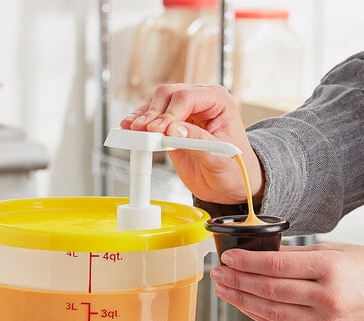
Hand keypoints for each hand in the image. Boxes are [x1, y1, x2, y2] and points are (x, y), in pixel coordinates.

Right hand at [120, 84, 264, 203]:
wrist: (228, 183)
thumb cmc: (233, 169)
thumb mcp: (219, 159)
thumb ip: (197, 143)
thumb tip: (173, 131)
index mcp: (218, 102)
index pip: (188, 98)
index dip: (169, 113)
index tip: (157, 130)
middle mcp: (200, 101)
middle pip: (169, 94)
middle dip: (153, 112)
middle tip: (141, 130)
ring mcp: (184, 112)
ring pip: (157, 103)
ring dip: (142, 115)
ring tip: (130, 128)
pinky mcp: (171, 126)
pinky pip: (152, 119)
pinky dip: (141, 123)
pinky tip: (131, 129)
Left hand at [210, 243, 363, 320]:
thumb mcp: (337, 251)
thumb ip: (297, 255)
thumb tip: (261, 255)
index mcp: (330, 269)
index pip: (276, 267)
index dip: (246, 263)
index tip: (227, 258)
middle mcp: (327, 297)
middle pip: (268, 290)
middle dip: (237, 281)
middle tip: (218, 273)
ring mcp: (326, 320)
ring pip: (271, 311)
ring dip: (242, 300)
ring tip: (224, 290)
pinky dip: (260, 315)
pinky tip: (244, 305)